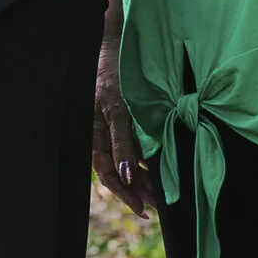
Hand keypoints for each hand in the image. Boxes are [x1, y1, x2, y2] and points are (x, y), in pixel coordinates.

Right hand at [93, 58, 153, 215]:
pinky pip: (136, 148)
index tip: (142, 209)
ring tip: (163, 195)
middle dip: (139, 191)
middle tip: (159, 207)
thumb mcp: (117, 108)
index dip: (124, 194)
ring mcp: (115, 131)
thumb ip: (121, 141)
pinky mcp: (126, 123)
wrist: (116, 48)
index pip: (108, 174)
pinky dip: (148, 161)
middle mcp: (104, 137)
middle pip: (120, 173)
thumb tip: (126, 175)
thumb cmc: (112, 75)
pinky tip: (161, 170)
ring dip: (146, 179)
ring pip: (130, 163)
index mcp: (94, 135)